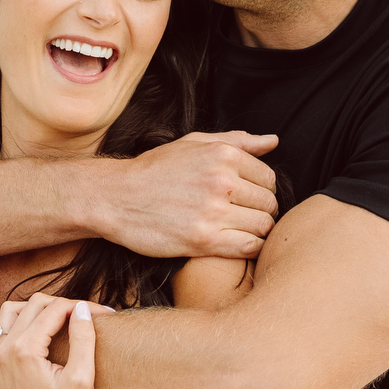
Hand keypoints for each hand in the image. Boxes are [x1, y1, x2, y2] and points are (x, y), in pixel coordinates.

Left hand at [0, 294, 96, 388]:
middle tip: (86, 316)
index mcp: (24, 350)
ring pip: (8, 313)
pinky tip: (20, 327)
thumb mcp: (82, 379)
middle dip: (62, 306)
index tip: (103, 314)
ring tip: (58, 318)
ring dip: (33, 309)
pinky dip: (1, 323)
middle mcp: (2, 351)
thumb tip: (80, 308)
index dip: (82, 308)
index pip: (54, 310)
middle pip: (33, 306)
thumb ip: (83, 338)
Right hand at [93, 131, 280, 258]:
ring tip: (239, 230)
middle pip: (269, 203)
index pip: (269, 178)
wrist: (116, 197)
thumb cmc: (154, 169)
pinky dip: (251, 248)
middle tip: (243, 216)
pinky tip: (235, 243)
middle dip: (262, 211)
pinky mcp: (203, 240)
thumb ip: (236, 140)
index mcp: (222, 154)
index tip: (248, 199)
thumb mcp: (192, 143)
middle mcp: (222, 181)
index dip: (262, 190)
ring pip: (264, 226)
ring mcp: (213, 211)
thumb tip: (273, 141)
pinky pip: (249, 247)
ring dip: (257, 231)